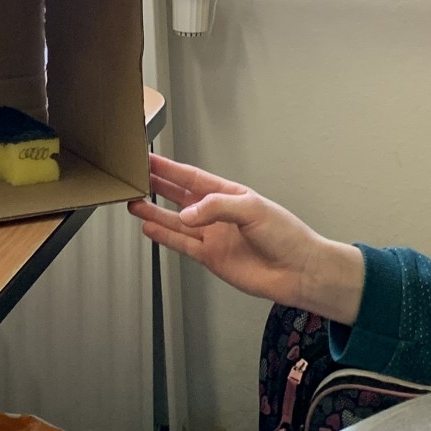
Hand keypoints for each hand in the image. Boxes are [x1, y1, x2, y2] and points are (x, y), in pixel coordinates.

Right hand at [128, 154, 361, 319]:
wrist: (298, 271)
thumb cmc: (286, 234)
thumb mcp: (252, 209)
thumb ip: (216, 207)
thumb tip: (186, 214)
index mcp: (229, 194)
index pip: (192, 177)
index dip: (170, 168)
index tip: (149, 159)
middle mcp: (217, 213)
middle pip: (180, 196)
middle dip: (157, 186)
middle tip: (134, 177)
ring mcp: (212, 236)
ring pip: (176, 221)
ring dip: (154, 213)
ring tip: (133, 203)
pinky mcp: (210, 257)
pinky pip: (181, 244)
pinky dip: (164, 236)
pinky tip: (149, 228)